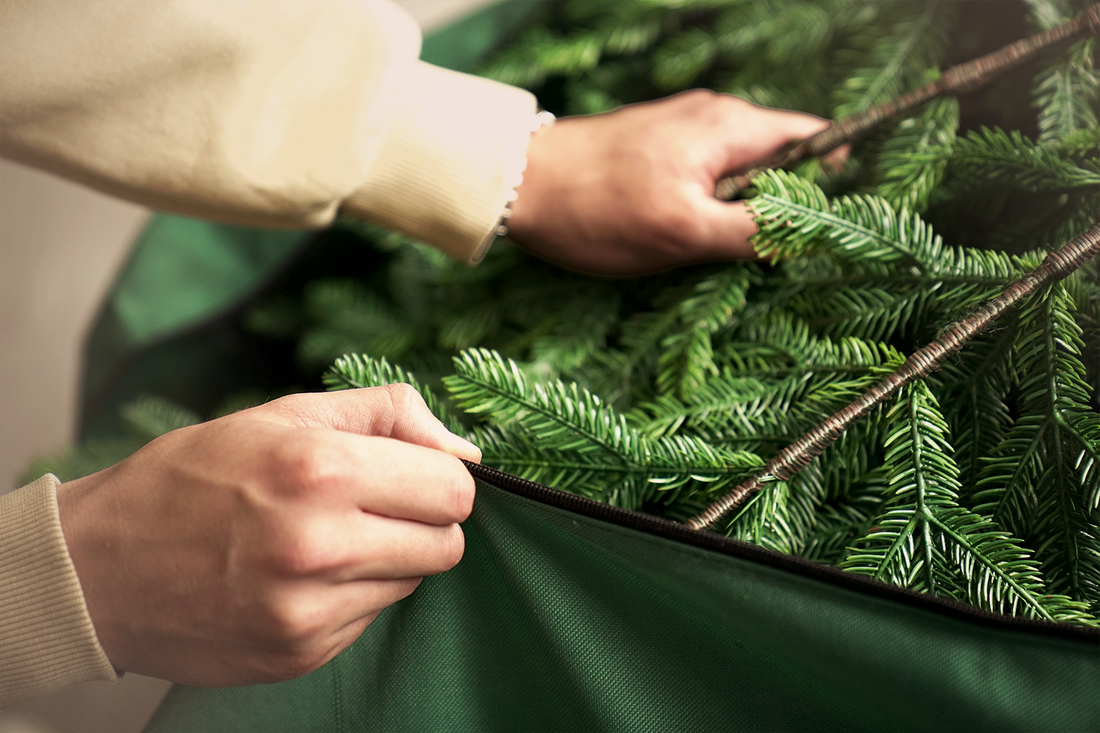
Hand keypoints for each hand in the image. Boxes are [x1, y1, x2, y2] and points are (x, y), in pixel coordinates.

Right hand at [56, 385, 479, 685]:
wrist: (98, 568)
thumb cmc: (192, 477)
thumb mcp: (285, 414)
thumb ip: (387, 415)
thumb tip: (464, 449)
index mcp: (321, 471)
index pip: (454, 490)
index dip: (440, 479)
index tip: (412, 475)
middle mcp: (320, 546)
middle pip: (447, 545)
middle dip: (424, 521)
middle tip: (373, 508)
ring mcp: (308, 611)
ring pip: (412, 583)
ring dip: (386, 559)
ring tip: (323, 540)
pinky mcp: (298, 654)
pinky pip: (369, 620)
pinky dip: (350, 596)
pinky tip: (298, 577)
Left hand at [506, 90, 834, 274]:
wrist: (516, 186)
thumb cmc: (597, 208)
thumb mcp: (683, 231)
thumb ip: (753, 230)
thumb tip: (808, 232)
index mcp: (730, 126)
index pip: (813, 139)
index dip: (830, 180)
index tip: (827, 224)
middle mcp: (713, 117)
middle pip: (778, 160)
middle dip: (776, 206)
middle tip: (756, 251)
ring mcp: (682, 131)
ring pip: (738, 174)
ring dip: (736, 213)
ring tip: (709, 247)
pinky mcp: (657, 149)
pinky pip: (704, 177)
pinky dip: (705, 208)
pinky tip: (681, 237)